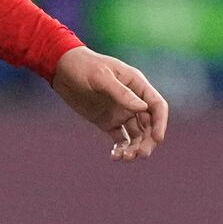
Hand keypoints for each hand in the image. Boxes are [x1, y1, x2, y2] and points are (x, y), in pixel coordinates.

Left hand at [51, 46, 168, 161]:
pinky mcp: (108, 121)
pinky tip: (114, 156)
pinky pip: (120, 139)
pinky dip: (121, 149)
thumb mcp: (101, 76)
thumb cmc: (83, 66)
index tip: (157, 139)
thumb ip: (121, 92)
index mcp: (136, 85)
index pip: (157, 106)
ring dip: (135, 148)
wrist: (62, 69)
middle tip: (139, 154)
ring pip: (136, 135)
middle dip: (147, 141)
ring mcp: (121, 112)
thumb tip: (143, 108)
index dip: (161, 123)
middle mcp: (132, 100)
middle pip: (149, 124)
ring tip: (124, 157)